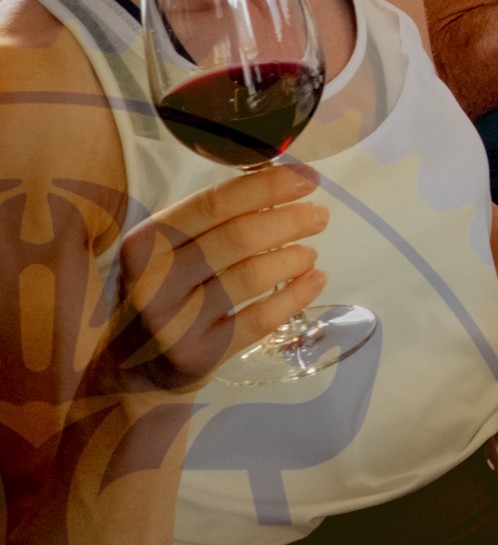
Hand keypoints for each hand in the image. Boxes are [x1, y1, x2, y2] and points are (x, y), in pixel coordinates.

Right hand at [107, 165, 329, 391]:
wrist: (132, 367)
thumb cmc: (163, 291)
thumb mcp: (167, 251)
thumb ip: (212, 219)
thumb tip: (283, 181)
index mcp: (145, 244)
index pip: (214, 203)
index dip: (268, 186)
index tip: (308, 177)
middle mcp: (153, 282)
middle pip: (240, 237)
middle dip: (291, 220)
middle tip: (319, 216)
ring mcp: (175, 323)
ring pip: (253, 276)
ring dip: (295, 258)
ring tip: (309, 253)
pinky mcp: (200, 356)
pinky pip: (260, 319)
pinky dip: (296, 295)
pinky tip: (314, 280)